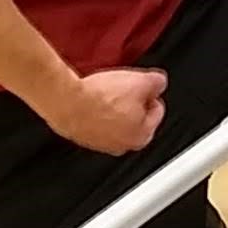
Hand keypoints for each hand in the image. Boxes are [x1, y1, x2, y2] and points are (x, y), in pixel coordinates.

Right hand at [51, 66, 167, 156]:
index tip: (143, 85)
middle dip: (132, 102)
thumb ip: (157, 82)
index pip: (157, 112)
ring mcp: (101, 144)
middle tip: (124, 88)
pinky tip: (93, 98)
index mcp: (142, 136)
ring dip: (114, 106)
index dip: (150, 93)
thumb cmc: (101, 98)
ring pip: (115, 121)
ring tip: (106, 91)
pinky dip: (96, 111)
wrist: (68, 103)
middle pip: (136, 118)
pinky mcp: (83, 138)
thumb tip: (159, 83)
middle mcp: (122, 146)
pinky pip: (96, 122)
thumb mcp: (142, 82)